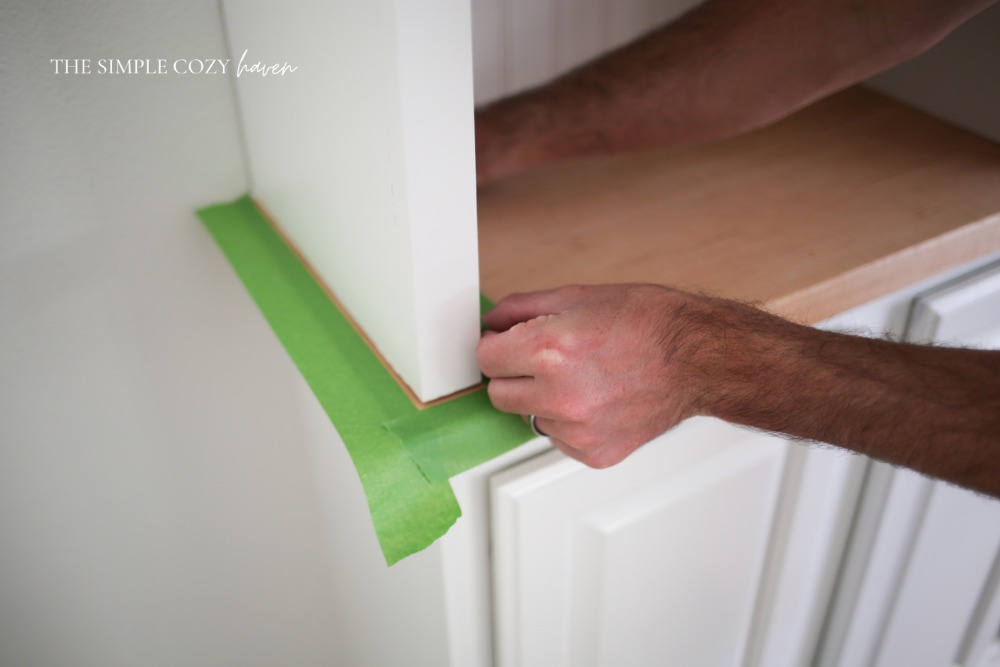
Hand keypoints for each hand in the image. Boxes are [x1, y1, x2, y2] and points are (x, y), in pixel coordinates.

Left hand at [477, 284, 701, 466]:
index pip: (485, 359)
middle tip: (545, 359)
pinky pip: (558, 438)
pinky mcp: (593, 453)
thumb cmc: (648, 323)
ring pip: (529, 417)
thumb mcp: (578, 296)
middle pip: (498, 394)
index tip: (508, 343)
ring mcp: (577, 430)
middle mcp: (560, 396)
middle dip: (513, 374)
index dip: (496, 345)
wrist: (698, 359)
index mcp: (550, 351)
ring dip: (543, 400)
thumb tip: (491, 321)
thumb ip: (521, 309)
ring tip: (584, 377)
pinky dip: (569, 422)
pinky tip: (598, 399)